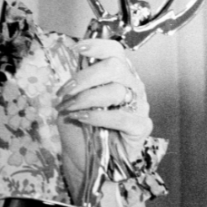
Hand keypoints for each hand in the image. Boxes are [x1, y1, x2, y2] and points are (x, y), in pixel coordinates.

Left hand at [55, 39, 152, 179]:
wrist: (84, 161)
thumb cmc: (80, 128)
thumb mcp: (73, 99)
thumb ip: (78, 79)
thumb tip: (78, 58)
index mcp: (117, 74)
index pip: (115, 50)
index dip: (98, 45)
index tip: (78, 48)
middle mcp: (131, 85)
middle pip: (115, 66)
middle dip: (84, 77)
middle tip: (65, 92)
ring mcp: (139, 106)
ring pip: (116, 90)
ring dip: (85, 99)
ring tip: (69, 109)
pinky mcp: (141, 127)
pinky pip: (122, 117)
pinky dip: (98, 116)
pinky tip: (82, 118)